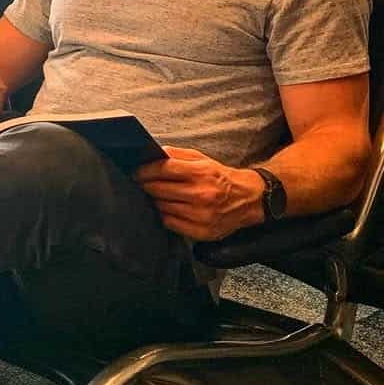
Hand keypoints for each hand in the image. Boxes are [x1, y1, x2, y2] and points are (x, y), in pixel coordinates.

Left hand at [134, 146, 264, 239]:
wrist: (248, 199)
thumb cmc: (220, 177)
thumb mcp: (202, 160)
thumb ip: (177, 155)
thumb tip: (152, 153)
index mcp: (201, 173)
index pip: (163, 169)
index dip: (145, 171)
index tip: (136, 173)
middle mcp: (201, 194)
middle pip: (159, 189)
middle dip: (146, 186)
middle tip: (140, 184)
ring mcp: (201, 215)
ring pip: (162, 207)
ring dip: (154, 201)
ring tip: (153, 196)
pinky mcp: (201, 231)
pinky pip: (170, 223)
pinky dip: (163, 215)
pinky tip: (165, 209)